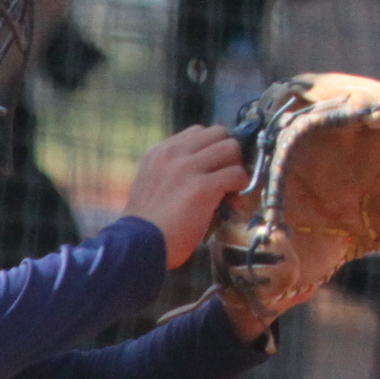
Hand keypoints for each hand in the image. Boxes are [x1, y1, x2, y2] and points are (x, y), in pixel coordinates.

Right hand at [125, 126, 248, 269]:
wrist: (138, 246)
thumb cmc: (146, 223)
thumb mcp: (153, 183)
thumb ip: (174, 169)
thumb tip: (207, 167)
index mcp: (158, 153)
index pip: (198, 132)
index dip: (212, 146)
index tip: (215, 163)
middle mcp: (172, 154)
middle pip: (218, 132)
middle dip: (228, 151)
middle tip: (226, 171)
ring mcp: (187, 168)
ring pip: (231, 147)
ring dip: (237, 165)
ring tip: (231, 184)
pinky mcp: (202, 187)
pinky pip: (236, 173)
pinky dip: (241, 183)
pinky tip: (234, 196)